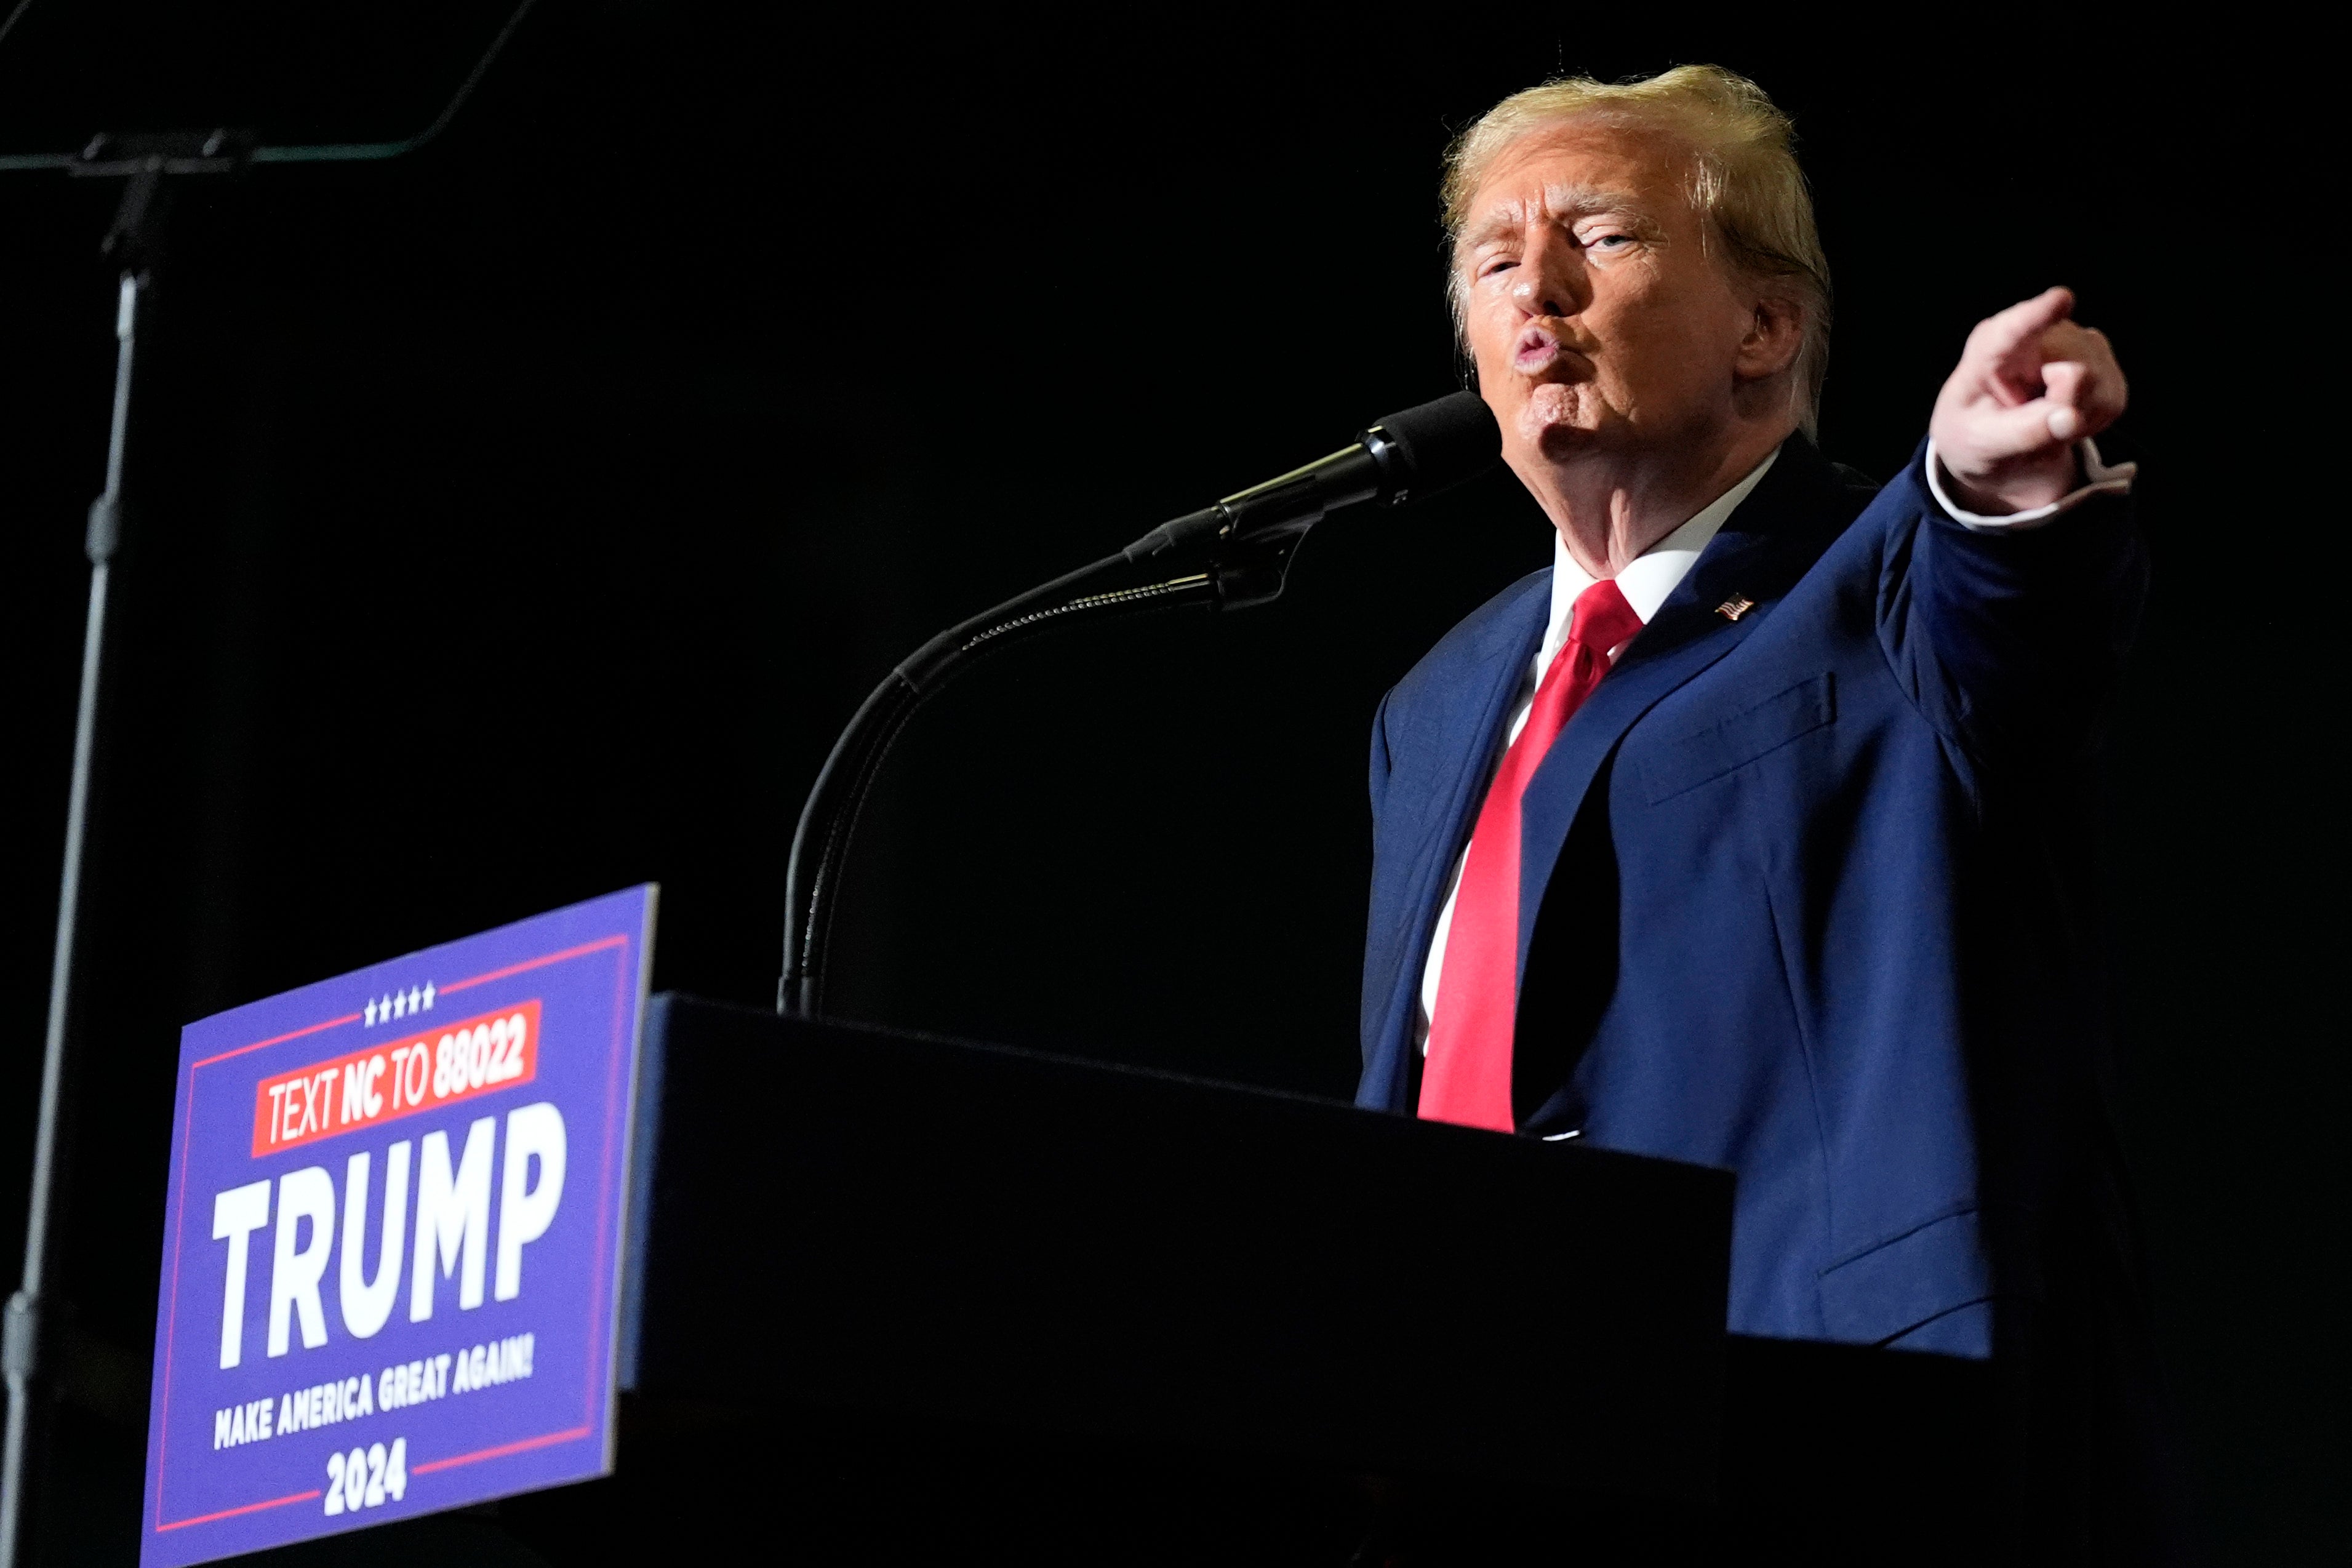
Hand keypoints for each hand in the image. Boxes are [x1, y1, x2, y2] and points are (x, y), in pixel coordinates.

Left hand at [1929, 287, 2126, 514]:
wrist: (1995, 433)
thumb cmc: (1979, 428)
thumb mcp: (1983, 441)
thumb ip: (2024, 432)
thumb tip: (2071, 418)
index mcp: (1991, 347)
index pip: (2016, 328)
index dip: (2040, 314)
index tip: (2062, 299)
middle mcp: (2038, 333)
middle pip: (2077, 373)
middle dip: (2063, 407)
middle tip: (2029, 420)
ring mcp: (2075, 341)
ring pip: (2098, 386)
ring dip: (2075, 416)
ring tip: (2042, 416)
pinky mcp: (2102, 360)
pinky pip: (2112, 400)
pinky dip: (2090, 420)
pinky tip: (2063, 414)